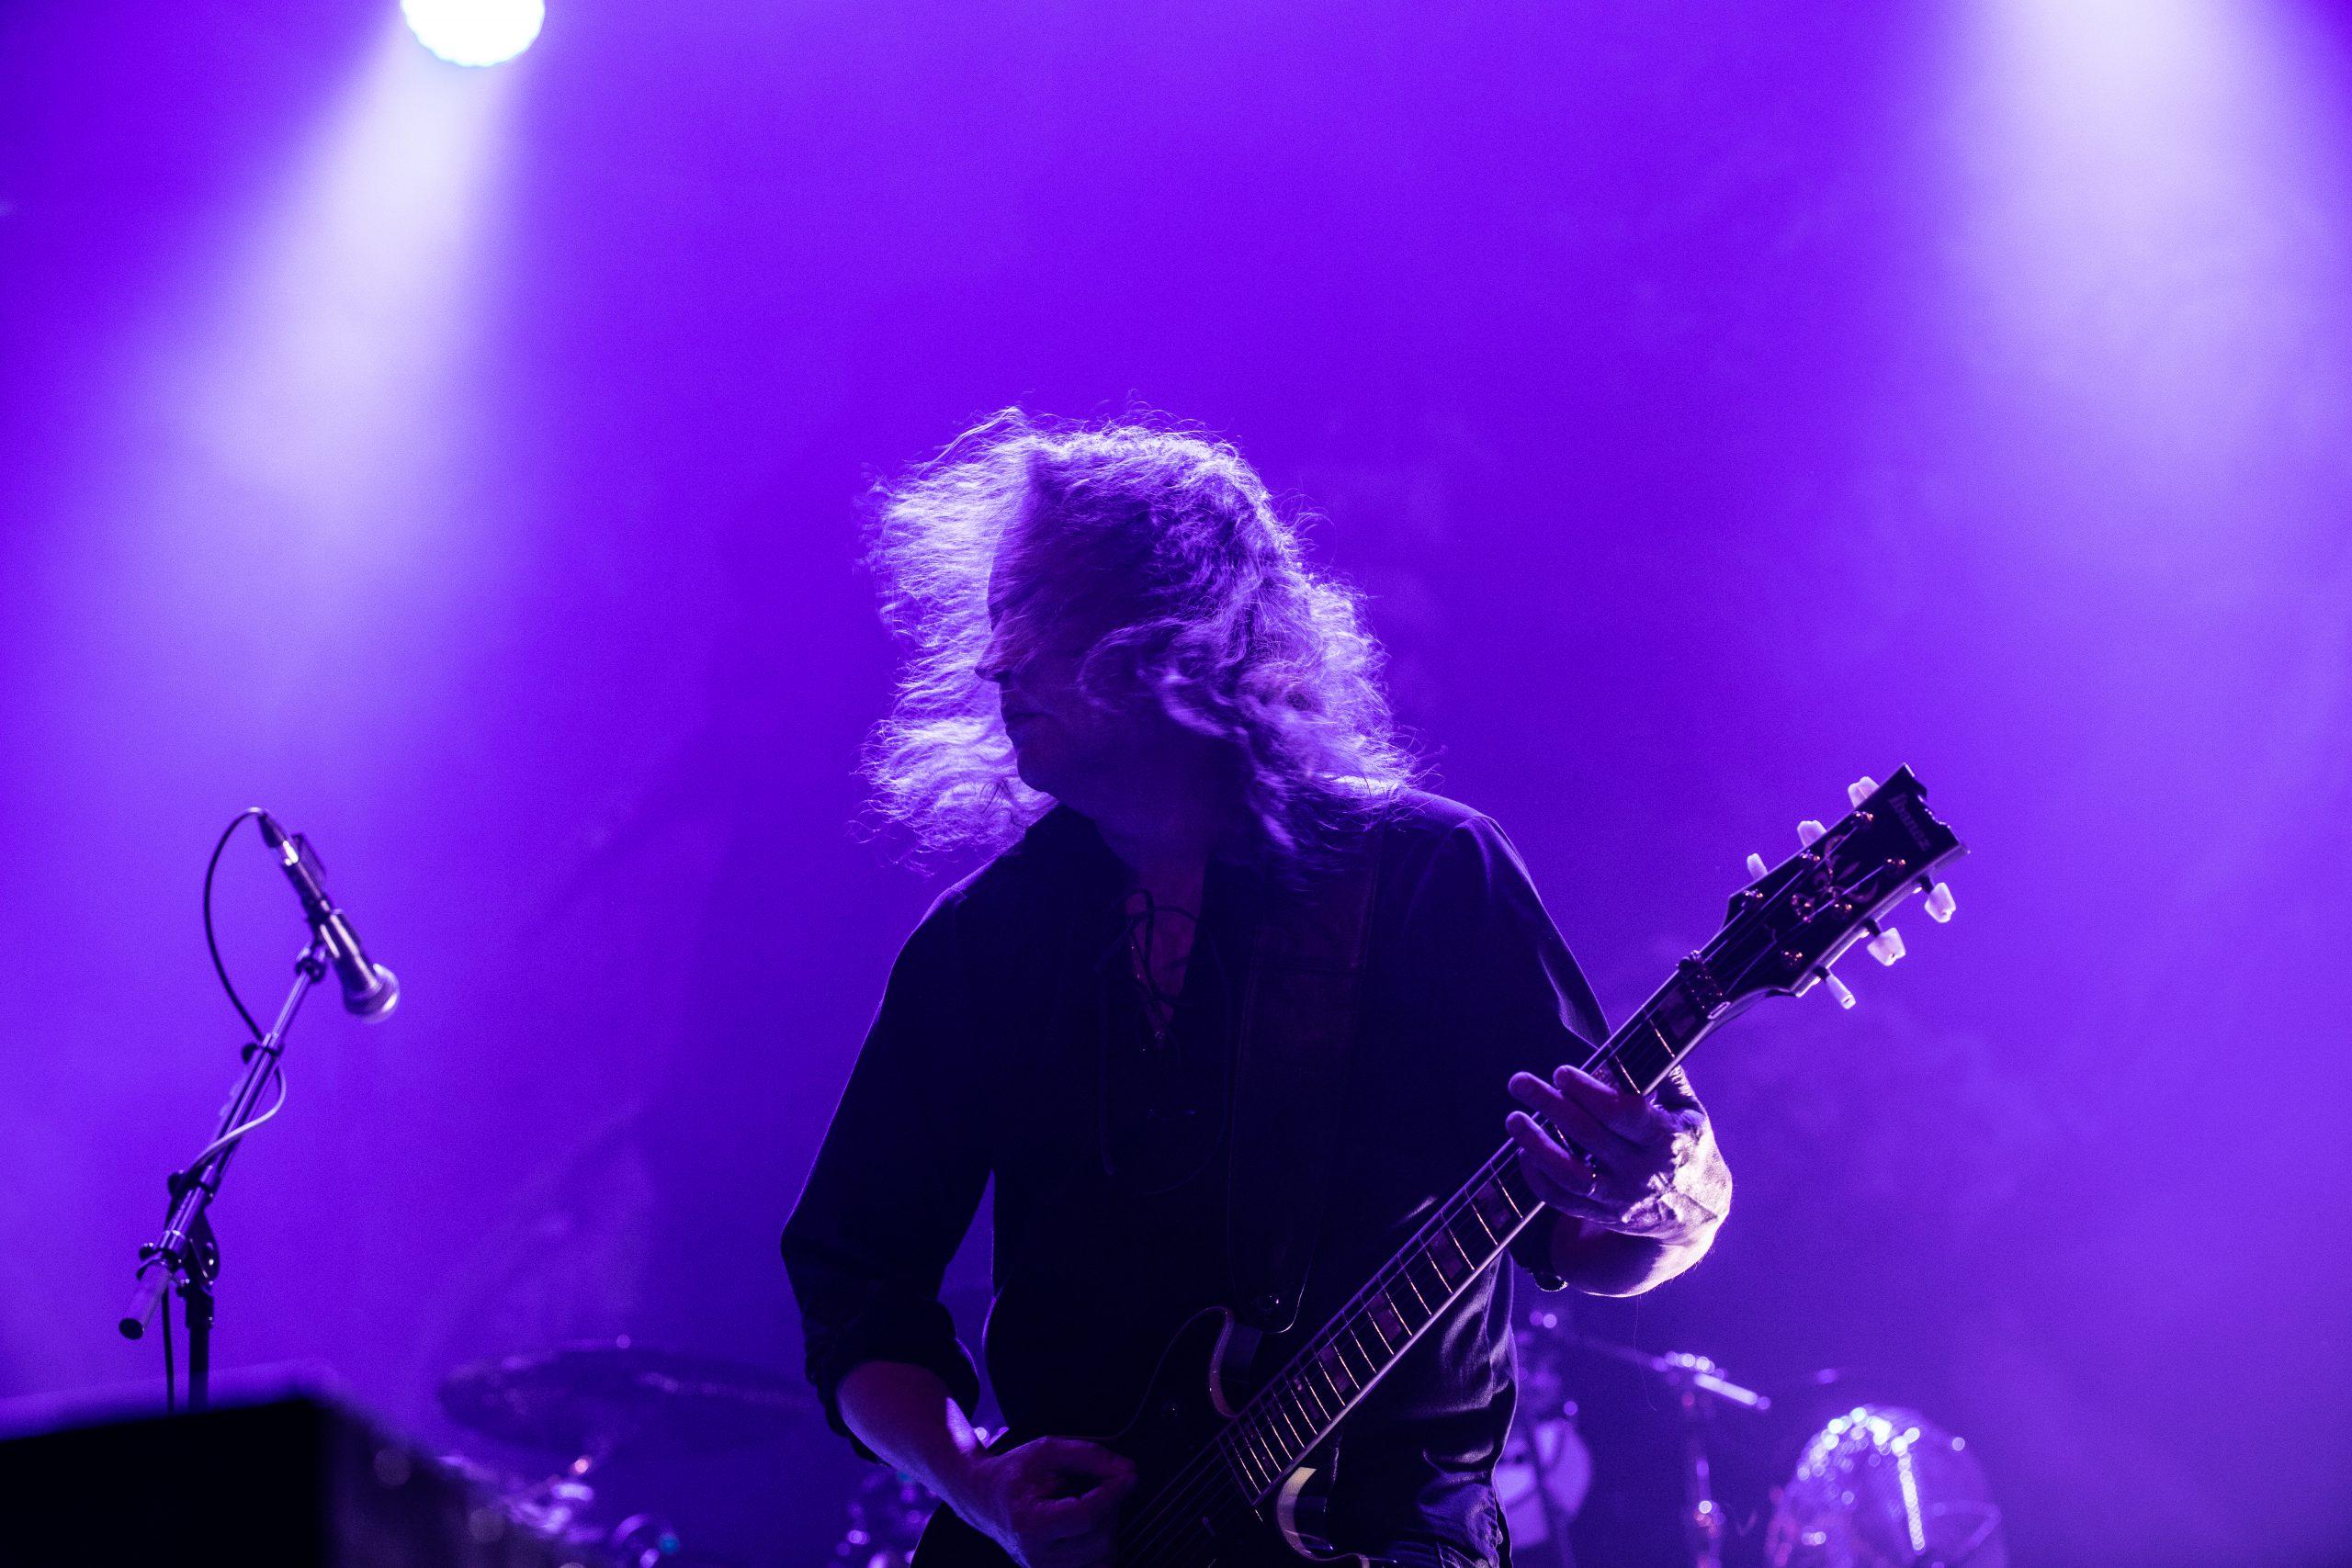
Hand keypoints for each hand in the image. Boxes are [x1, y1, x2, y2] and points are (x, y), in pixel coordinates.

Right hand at [950, 1435, 1136, 1567]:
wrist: (984, 1498)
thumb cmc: (1014, 1473)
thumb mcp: (1048, 1450)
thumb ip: (1090, 1456)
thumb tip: (1128, 1471)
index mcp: (1030, 1523)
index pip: (1086, 1517)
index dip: (1113, 1494)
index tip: (1129, 1476)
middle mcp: (1037, 1556)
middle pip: (1099, 1540)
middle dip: (1111, 1509)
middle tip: (1103, 1487)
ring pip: (1103, 1559)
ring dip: (1109, 1529)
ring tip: (1091, 1507)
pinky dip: (1102, 1548)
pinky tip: (1091, 1529)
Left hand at [1506, 1065, 1712, 1245]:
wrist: (1696, 1212)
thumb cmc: (1689, 1147)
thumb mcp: (1691, 1112)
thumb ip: (1667, 1077)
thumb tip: (1644, 1039)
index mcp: (1666, 1139)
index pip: (1620, 1113)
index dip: (1587, 1092)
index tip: (1561, 1073)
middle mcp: (1643, 1172)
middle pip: (1588, 1137)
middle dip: (1550, 1106)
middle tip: (1520, 1083)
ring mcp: (1621, 1198)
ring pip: (1570, 1175)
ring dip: (1537, 1146)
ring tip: (1514, 1119)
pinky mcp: (1604, 1215)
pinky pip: (1562, 1200)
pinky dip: (1537, 1178)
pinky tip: (1523, 1152)